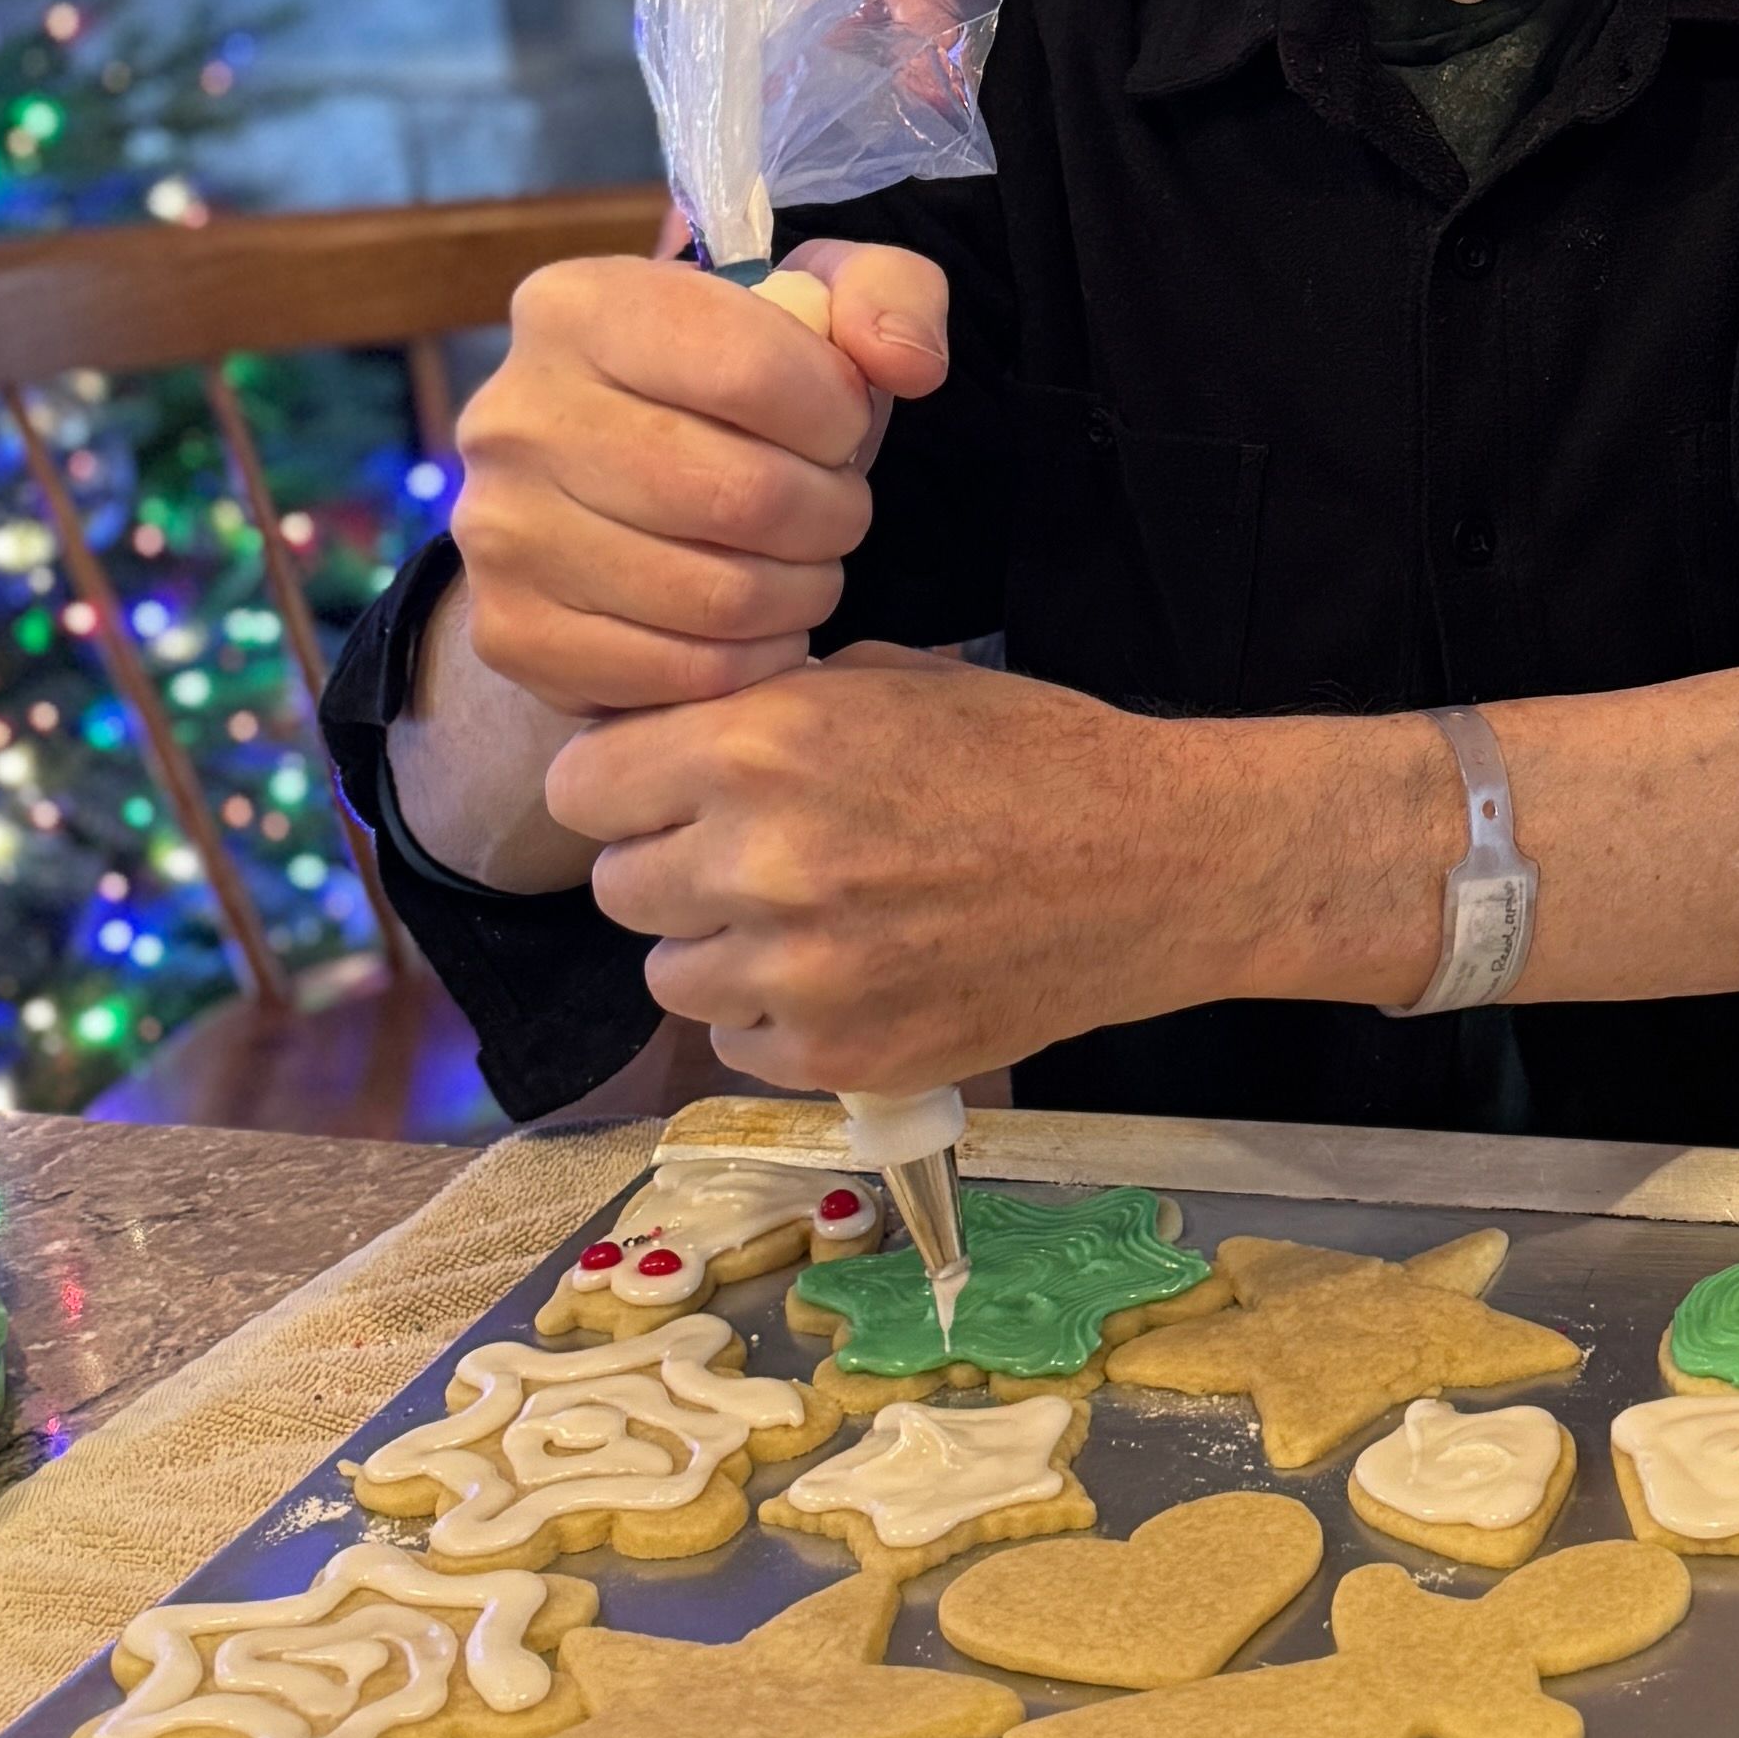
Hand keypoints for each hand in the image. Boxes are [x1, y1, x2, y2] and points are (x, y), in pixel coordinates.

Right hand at [451, 244, 948, 718]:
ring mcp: (498, 533)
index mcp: (575, 307)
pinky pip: (682, 675)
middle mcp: (512, 416)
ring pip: (719, 597)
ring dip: (804, 591)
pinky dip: (754, 659)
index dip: (837, 416)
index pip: (749, 369)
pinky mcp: (511, 633)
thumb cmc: (738, 381)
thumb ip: (890, 294)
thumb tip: (905, 361)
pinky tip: (763, 621)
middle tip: (839, 511)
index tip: (844, 428)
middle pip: (743, 495)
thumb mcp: (821, 300)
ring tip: (806, 562)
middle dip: (833, 513)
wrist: (625, 476)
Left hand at [546, 650, 1294, 1090]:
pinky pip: (738, 1044)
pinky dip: (778, 1016)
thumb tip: (661, 735)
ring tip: (812, 922)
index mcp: (762, 747)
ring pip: (670, 975)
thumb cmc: (1032, 756)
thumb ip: (762, 709)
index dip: (624, 785)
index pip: (580, 786)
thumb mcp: (889, 679)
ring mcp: (799, 974)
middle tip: (754, 858)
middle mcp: (761, 862)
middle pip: (619, 887)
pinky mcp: (841, 1058)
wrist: (1159, 867)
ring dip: (721, 950)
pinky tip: (853, 973)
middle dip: (674, 868)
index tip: (663, 793)